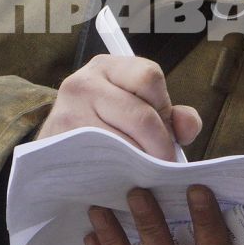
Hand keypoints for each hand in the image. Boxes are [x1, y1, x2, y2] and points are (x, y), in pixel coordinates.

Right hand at [39, 55, 200, 160]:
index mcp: (108, 67)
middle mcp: (84, 82)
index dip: (164, 106)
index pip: (149, 76)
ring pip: (124, 142)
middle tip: (163, 164)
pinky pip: (103, 161)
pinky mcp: (61, 143)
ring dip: (142, 163)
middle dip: (160, 145)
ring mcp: (69, 112)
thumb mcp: (136, 110)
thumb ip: (172, 117)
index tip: (164, 128)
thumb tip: (187, 126)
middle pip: (142, 115)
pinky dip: (120, 173)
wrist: (56, 151)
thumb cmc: (105, 127)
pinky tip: (122, 177)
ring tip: (144, 172)